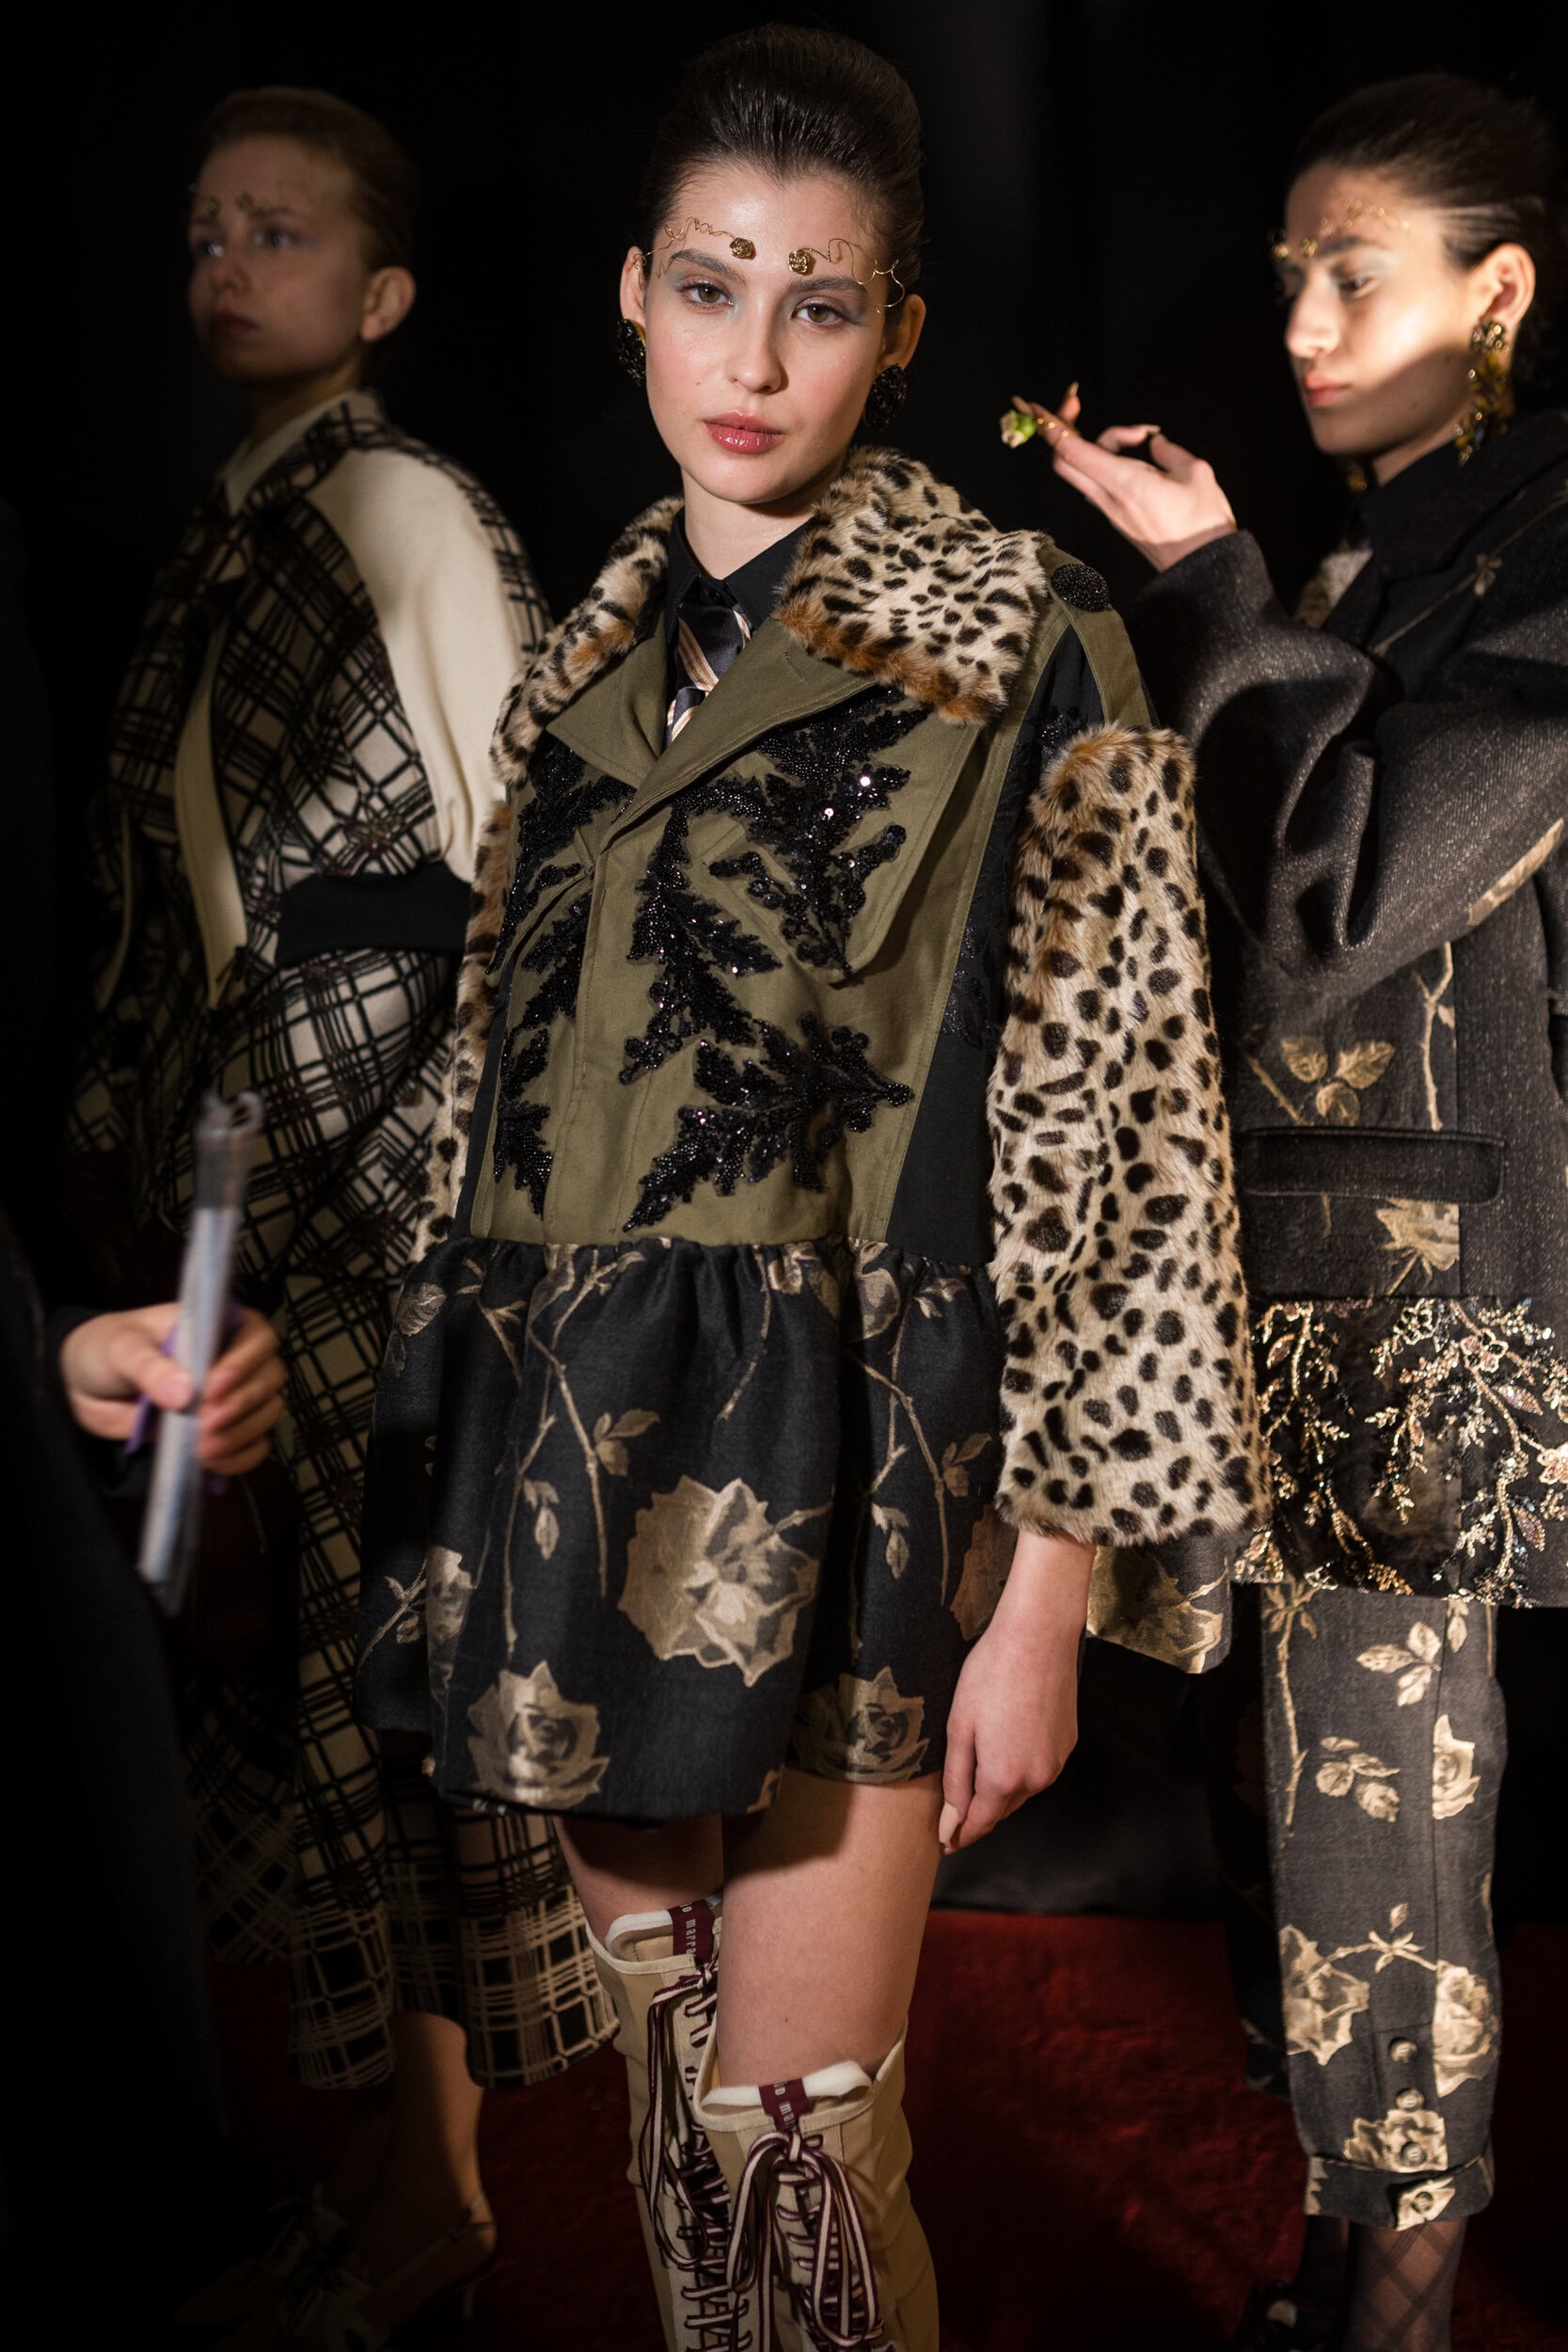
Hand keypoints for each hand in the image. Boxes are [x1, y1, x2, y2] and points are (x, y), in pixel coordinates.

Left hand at [58, 1304, 285, 1475]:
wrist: (83, 1387)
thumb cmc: (107, 1350)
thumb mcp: (122, 1349)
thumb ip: (150, 1368)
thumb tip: (184, 1395)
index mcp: (216, 1326)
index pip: (257, 1337)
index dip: (245, 1361)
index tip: (214, 1385)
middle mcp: (233, 1358)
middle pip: (271, 1377)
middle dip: (242, 1403)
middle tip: (204, 1421)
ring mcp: (231, 1397)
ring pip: (267, 1412)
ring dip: (241, 1433)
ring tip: (202, 1446)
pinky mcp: (222, 1430)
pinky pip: (253, 1446)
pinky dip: (240, 1458)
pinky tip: (212, 1462)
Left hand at [937, 1527, 1092, 1850]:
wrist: (1037, 1637)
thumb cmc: (991, 1675)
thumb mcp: (959, 1727)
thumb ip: (956, 1780)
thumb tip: (952, 1821)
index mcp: (1003, 1778)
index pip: (980, 1823)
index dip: (961, 1835)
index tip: (946, 1843)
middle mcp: (1036, 1779)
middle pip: (1002, 1809)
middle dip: (979, 1811)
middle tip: (954, 1809)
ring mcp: (1056, 1762)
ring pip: (1022, 1790)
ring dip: (1001, 1788)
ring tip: (978, 1770)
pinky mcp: (1067, 1744)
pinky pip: (1039, 1768)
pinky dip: (1021, 1767)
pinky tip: (1007, 1744)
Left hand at [1013, 385, 1236, 571]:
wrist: (1201, 568)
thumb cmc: (1203, 522)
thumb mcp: (1195, 473)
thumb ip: (1168, 451)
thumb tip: (1154, 442)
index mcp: (1125, 481)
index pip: (1071, 451)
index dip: (1051, 425)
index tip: (1037, 405)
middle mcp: (1108, 497)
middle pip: (1064, 461)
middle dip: (1061, 428)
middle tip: (1075, 403)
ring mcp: (1109, 509)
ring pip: (1083, 468)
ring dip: (1099, 442)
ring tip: (1141, 436)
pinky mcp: (1116, 516)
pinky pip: (1098, 480)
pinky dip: (1107, 459)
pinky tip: (1137, 452)